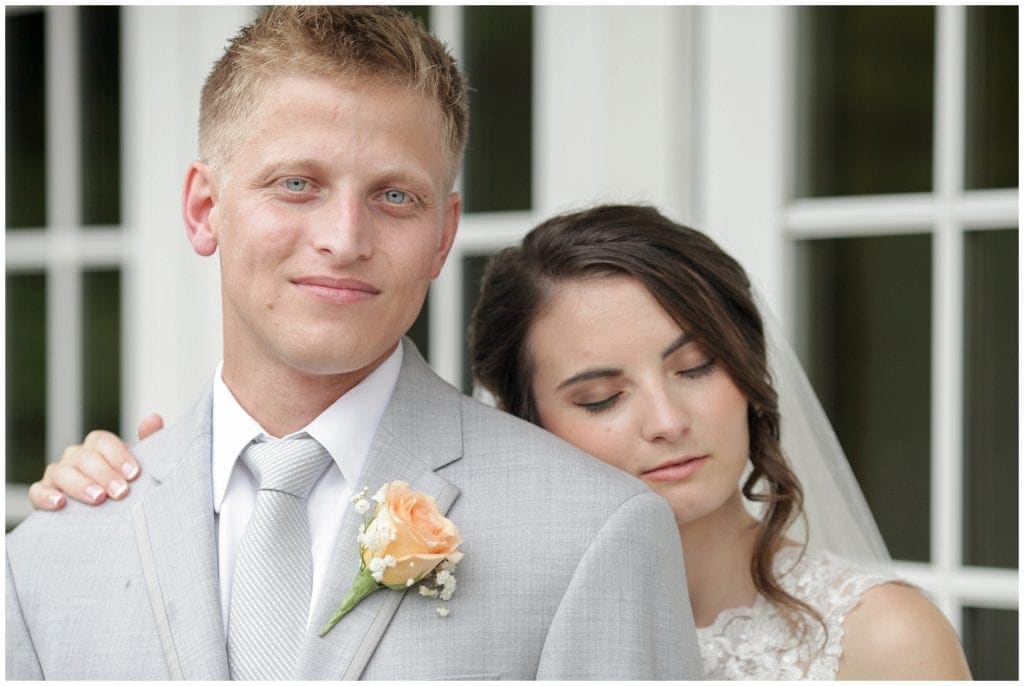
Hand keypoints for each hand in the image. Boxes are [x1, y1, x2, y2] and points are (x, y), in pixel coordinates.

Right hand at [28, 413, 162, 509]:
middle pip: (85, 457)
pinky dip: (46, 496)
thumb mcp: (138, 467)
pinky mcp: (42, 494)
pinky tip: (60, 504)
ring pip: (61, 472)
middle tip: (121, 492)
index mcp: (98, 447)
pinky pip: (37, 491)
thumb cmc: (123, 485)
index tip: (134, 474)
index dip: (118, 456)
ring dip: (80, 485)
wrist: (105, 514)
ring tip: (98, 499)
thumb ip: (149, 443)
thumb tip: (154, 419)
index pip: (103, 441)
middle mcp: (76, 457)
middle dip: (104, 474)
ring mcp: (57, 474)